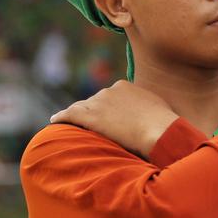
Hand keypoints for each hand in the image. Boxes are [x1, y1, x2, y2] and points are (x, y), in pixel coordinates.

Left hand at [50, 81, 177, 157]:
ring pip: (80, 108)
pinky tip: (54, 121)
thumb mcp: (157, 108)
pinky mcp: (90, 116)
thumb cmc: (164, 125)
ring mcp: (98, 102)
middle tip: (87, 125)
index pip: (107, 97)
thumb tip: (148, 112)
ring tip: (67, 123)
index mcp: (124, 87)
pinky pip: (69, 114)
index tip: (103, 117)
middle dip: (90, 112)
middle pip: (93, 102)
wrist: (159, 131)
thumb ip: (146, 106)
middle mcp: (109, 91)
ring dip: (74, 115)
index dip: (104, 108)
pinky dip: (60, 117)